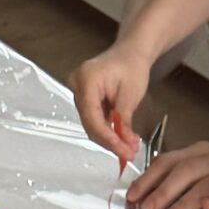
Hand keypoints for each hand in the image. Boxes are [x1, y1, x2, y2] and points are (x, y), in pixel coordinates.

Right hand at [73, 45, 148, 162]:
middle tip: (128, 153)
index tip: (122, 150)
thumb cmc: (131, 65)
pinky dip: (108, 132)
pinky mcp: (85, 101)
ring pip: (92, 126)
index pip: (92, 117)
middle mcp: (77, 86)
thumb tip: (124, 144)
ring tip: (129, 147)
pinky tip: (122, 138)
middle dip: (110, 142)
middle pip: (90, 124)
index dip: (107, 137)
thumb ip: (124, 120)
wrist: (130, 54)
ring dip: (111, 140)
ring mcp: (79, 93)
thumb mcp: (130, 94)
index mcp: (86, 79)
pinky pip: (94, 121)